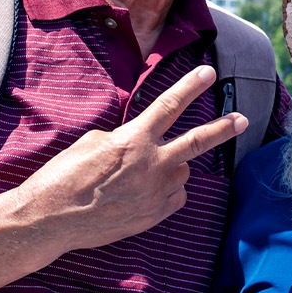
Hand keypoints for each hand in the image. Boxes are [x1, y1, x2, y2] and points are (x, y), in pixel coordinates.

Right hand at [19, 65, 244, 255]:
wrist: (50, 219)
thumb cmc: (64, 176)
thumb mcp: (93, 143)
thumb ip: (126, 137)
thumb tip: (141, 142)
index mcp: (134, 139)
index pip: (170, 105)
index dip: (191, 86)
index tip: (209, 73)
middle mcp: (152, 163)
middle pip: (197, 141)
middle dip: (222, 128)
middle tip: (242, 119)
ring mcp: (156, 192)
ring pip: (182, 171)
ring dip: (171, 168)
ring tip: (144, 174)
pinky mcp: (154, 215)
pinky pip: (175, 197)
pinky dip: (168, 192)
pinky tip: (146, 193)